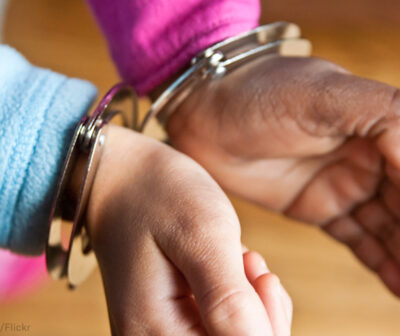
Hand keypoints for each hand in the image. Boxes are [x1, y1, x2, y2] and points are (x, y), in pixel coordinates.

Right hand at [86, 125, 291, 334]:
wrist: (126, 179)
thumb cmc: (157, 196)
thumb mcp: (201, 236)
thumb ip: (230, 302)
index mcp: (154, 334)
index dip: (264, 326)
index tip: (263, 280)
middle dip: (258, 310)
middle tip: (248, 261)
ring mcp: (164, 328)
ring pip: (236, 333)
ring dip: (250, 298)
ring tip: (235, 256)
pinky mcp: (176, 313)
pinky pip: (225, 319)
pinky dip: (240, 293)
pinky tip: (230, 264)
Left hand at [167, 55, 399, 296]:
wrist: (204, 114)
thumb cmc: (256, 94)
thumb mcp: (323, 94)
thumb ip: (386, 115)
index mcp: (380, 123)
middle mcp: (368, 156)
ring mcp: (342, 183)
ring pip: (391, 228)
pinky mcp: (316, 205)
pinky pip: (359, 238)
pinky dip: (382, 262)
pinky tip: (397, 285)